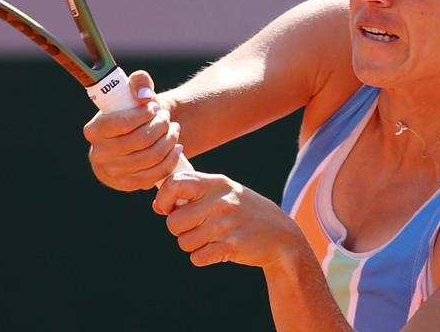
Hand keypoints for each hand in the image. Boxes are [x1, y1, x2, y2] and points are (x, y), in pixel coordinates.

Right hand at [82, 70, 183, 191]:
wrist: (137, 139)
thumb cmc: (134, 113)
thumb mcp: (135, 92)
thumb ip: (139, 81)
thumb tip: (144, 96)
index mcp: (93, 130)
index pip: (122, 123)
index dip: (144, 115)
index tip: (154, 108)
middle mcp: (98, 154)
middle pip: (140, 140)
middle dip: (160, 126)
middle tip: (167, 118)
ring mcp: (112, 172)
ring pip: (150, 157)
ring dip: (168, 141)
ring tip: (173, 130)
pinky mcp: (127, 185)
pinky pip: (155, 174)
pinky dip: (170, 159)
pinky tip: (176, 147)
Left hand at [153, 172, 307, 269]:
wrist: (281, 237)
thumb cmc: (245, 212)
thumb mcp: (225, 192)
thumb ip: (194, 192)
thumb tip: (157, 205)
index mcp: (216, 183)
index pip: (175, 183)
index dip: (164, 199)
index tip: (167, 208)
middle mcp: (220, 201)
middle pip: (173, 221)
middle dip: (178, 229)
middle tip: (194, 228)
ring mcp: (226, 224)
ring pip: (184, 242)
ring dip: (192, 245)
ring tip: (209, 239)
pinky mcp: (231, 247)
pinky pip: (197, 257)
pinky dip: (202, 257)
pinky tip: (216, 250)